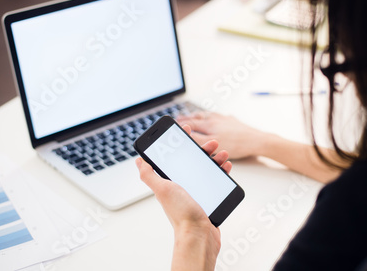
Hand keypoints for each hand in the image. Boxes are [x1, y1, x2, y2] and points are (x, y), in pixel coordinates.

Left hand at [135, 125, 231, 269]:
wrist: (199, 235)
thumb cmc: (181, 214)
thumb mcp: (162, 189)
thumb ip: (149, 175)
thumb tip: (139, 160)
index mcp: (171, 181)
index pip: (174, 157)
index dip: (180, 142)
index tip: (186, 130)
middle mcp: (183, 186)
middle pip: (193, 161)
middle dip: (203, 149)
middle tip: (212, 143)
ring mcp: (197, 192)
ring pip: (207, 169)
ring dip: (215, 159)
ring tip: (223, 154)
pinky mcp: (210, 198)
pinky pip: (217, 180)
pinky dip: (222, 172)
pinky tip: (227, 167)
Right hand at [177, 112, 265, 158]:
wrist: (257, 141)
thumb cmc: (236, 144)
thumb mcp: (213, 144)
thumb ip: (197, 139)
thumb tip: (185, 133)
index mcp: (209, 124)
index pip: (191, 122)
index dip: (182, 124)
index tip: (174, 124)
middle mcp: (216, 119)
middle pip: (198, 117)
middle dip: (189, 117)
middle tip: (180, 117)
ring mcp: (225, 119)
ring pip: (209, 116)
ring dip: (200, 116)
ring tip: (195, 116)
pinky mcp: (233, 122)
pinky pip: (219, 117)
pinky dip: (213, 117)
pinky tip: (215, 118)